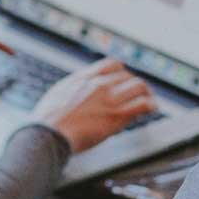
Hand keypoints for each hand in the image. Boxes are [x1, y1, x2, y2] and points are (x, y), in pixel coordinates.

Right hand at [31, 59, 156, 152]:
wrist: (47, 134)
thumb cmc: (46, 121)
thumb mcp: (57, 94)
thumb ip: (72, 89)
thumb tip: (77, 91)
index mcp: (83, 78)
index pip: (111, 65)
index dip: (122, 72)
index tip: (124, 80)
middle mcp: (98, 84)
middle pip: (127, 75)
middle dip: (134, 84)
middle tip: (138, 94)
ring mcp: (109, 99)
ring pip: (139, 86)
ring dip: (146, 93)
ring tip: (149, 100)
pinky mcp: (116, 116)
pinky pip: (142, 104)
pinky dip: (150, 104)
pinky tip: (152, 108)